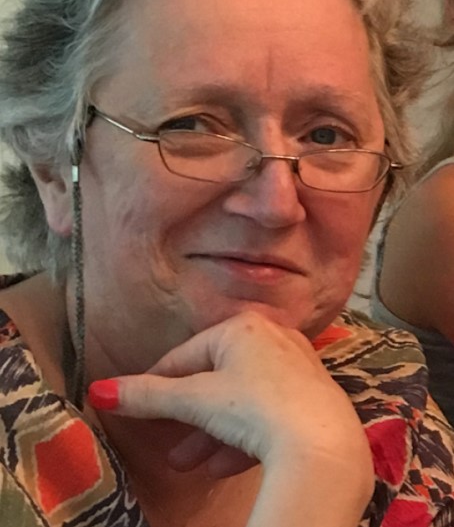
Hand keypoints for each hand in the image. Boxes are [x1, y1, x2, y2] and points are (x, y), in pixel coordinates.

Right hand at [89, 312, 372, 482]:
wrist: (321, 445)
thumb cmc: (252, 407)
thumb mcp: (195, 401)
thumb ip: (147, 395)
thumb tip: (97, 391)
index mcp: (243, 327)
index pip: (186, 355)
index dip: (158, 381)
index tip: (137, 402)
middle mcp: (274, 338)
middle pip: (216, 381)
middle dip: (188, 418)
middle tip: (168, 445)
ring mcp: (298, 369)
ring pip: (241, 402)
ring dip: (212, 433)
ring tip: (190, 465)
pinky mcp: (313, 400)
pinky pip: (268, 415)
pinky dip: (243, 437)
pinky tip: (223, 466)